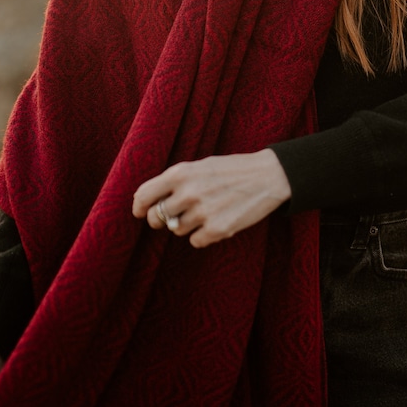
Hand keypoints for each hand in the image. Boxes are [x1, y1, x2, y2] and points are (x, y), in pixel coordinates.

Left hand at [132, 149, 291, 247]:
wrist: (268, 176)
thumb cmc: (232, 169)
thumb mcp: (201, 166)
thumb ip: (176, 182)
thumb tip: (150, 204)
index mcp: (181, 173)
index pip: (144, 195)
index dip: (138, 207)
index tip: (140, 212)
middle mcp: (188, 192)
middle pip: (157, 218)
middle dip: (161, 220)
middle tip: (173, 215)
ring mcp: (202, 212)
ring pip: (177, 230)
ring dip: (187, 225)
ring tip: (207, 211)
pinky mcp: (217, 229)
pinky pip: (195, 241)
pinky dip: (203, 235)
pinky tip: (217, 220)